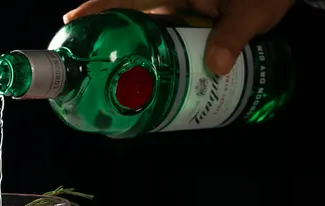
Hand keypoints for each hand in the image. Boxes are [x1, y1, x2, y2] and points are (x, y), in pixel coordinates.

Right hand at [63, 0, 293, 75]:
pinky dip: (163, 55)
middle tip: (89, 65)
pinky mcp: (195, 20)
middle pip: (133, 15)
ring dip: (137, 52)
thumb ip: (233, 35)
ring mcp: (185, 9)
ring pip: (152, 30)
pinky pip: (172, 38)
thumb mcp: (251, 10)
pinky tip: (156, 78)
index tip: (73, 22)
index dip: (99, 7)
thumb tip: (215, 67)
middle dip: (110, 36)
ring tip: (118, 80)